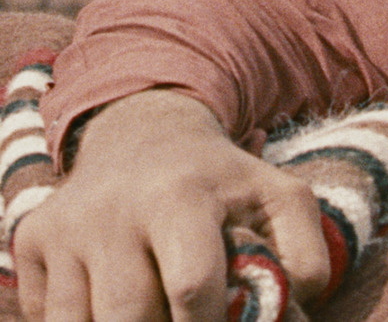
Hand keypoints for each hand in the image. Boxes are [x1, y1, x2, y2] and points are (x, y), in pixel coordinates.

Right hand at [13, 90, 329, 321]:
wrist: (146, 134)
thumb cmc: (222, 179)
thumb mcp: (279, 198)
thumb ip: (305, 252)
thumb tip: (292, 310)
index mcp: (180, 197)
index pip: (191, 286)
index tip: (222, 321)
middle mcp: (112, 212)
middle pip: (129, 316)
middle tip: (185, 316)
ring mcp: (65, 230)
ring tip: (155, 306)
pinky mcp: (31, 244)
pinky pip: (49, 317)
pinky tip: (113, 298)